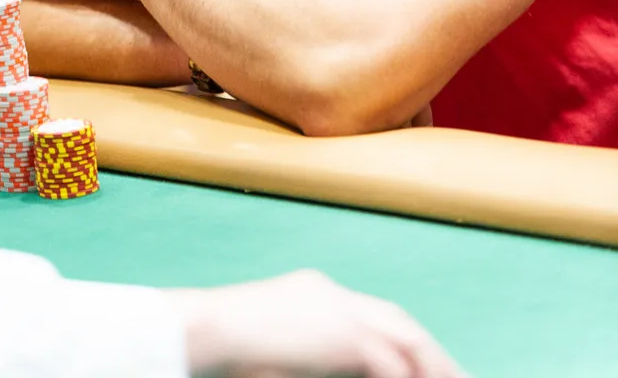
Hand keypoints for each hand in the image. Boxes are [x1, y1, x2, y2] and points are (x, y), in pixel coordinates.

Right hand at [171, 270, 467, 377]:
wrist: (208, 328)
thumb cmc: (223, 346)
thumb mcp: (272, 350)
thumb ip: (305, 357)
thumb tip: (322, 367)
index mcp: (316, 292)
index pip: (371, 313)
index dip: (398, 338)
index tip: (420, 363)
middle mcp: (332, 293)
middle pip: (395, 319)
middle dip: (426, 348)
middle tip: (454, 374)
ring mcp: (337, 308)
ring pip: (400, 332)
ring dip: (428, 360)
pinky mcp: (338, 332)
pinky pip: (384, 358)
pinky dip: (403, 373)